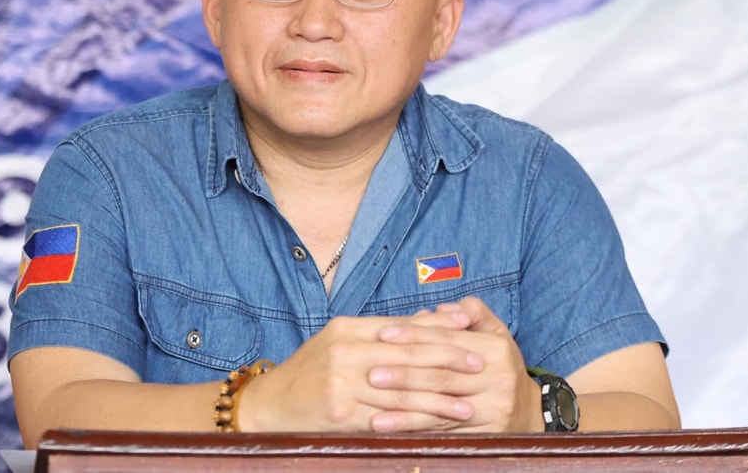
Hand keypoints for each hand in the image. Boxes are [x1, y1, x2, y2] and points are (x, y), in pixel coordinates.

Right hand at [236, 309, 484, 431]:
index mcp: (348, 328)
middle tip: (479, 365)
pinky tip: (436, 428)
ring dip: (439, 401)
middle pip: (406, 356)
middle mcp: (344, 351)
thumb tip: (429, 318)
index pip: (401, 326)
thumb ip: (383, 332)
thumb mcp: (341, 341)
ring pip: (401, 392)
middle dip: (447, 361)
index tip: (469, 328)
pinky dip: (415, 424)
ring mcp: (341, 383)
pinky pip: (387, 419)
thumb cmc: (310, 372)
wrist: (268, 407)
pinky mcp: (340, 414)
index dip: (437, 328)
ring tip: (468, 407)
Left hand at [369, 297, 542, 432]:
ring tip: (373, 401)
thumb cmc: (502, 366)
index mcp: (495, 349)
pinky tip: (387, 426)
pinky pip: (441, 430)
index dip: (414, 335)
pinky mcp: (483, 435)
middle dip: (403, 372)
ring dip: (402, 405)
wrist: (530, 412)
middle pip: (441, 374)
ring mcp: (491, 410)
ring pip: (439, 405)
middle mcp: (496, 379)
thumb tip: (440, 308)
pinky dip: (411, 428)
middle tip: (371, 370)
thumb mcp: (496, 332)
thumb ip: (472, 312)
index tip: (383, 334)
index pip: (447, 340)